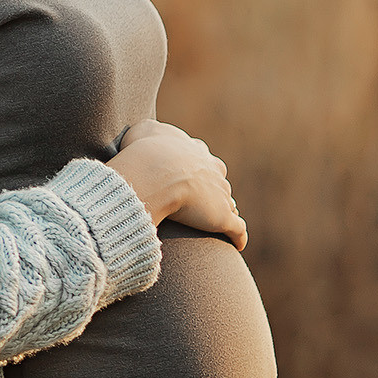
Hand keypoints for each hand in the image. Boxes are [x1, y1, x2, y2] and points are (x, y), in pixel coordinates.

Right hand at [108, 119, 246, 247]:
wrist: (157, 172)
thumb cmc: (146, 152)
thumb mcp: (142, 132)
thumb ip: (144, 132)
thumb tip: (140, 133)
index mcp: (198, 154)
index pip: (206, 161)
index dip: (201, 171)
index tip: (193, 177)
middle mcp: (214, 173)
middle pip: (220, 183)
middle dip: (215, 191)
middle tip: (204, 202)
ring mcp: (221, 195)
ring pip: (228, 205)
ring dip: (224, 213)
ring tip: (215, 224)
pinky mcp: (223, 218)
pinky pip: (237, 230)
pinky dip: (238, 237)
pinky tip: (236, 245)